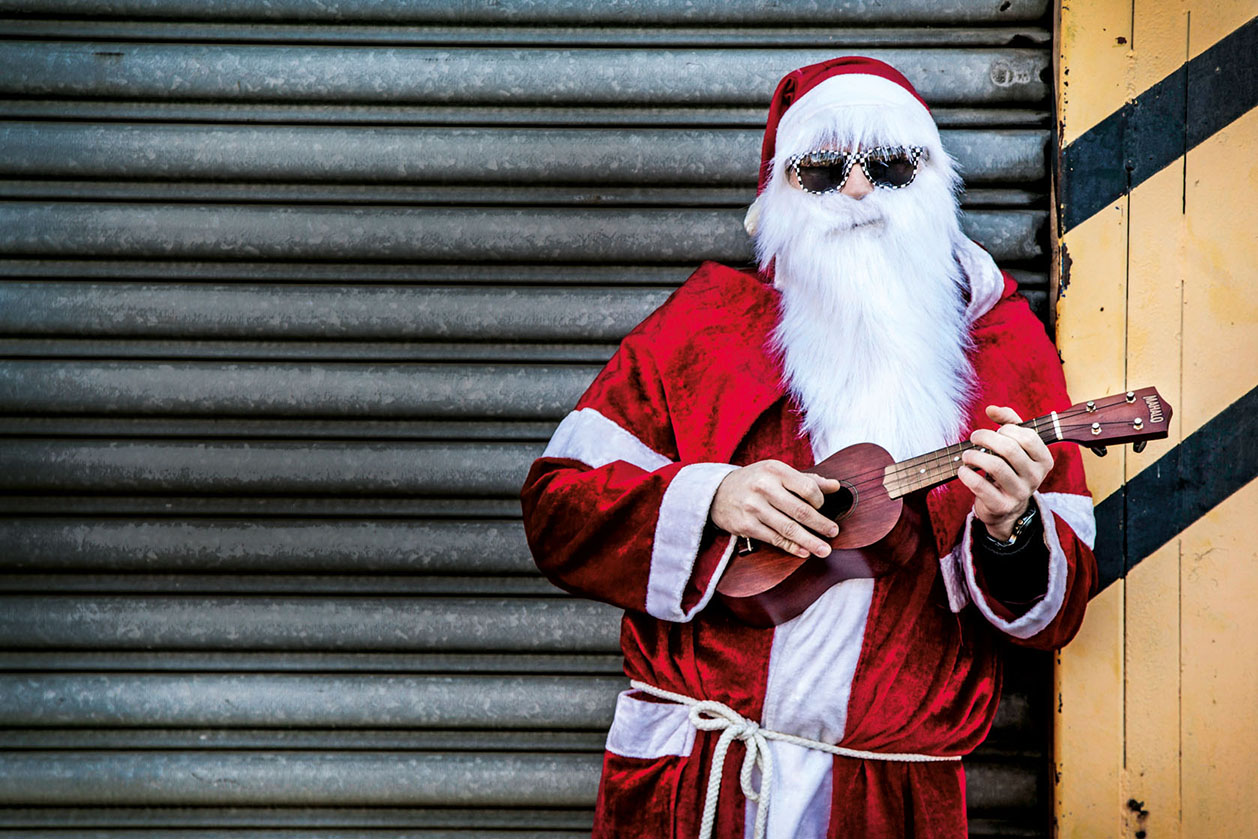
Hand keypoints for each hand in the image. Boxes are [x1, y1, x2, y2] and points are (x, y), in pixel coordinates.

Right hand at [709, 460, 842, 558]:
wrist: (717, 493)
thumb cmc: (754, 481)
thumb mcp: (777, 473)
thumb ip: (807, 479)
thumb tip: (836, 486)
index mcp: (775, 470)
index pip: (807, 488)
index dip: (820, 501)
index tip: (823, 507)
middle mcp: (763, 487)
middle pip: (800, 511)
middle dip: (821, 525)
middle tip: (834, 532)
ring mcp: (753, 508)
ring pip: (789, 529)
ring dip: (810, 541)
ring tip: (825, 550)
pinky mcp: (746, 525)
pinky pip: (774, 539)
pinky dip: (791, 547)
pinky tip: (804, 552)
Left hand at [957, 405, 1053, 540]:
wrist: (1005, 507)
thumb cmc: (1009, 468)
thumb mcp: (1015, 445)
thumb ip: (1008, 422)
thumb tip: (991, 409)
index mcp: (1043, 460)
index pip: (1028, 437)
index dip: (1007, 429)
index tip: (995, 431)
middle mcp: (1036, 477)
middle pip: (1009, 449)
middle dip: (986, 438)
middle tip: (974, 437)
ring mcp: (1020, 493)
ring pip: (995, 467)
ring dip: (974, 456)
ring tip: (967, 454)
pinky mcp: (1002, 506)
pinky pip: (981, 486)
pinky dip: (967, 474)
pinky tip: (963, 469)